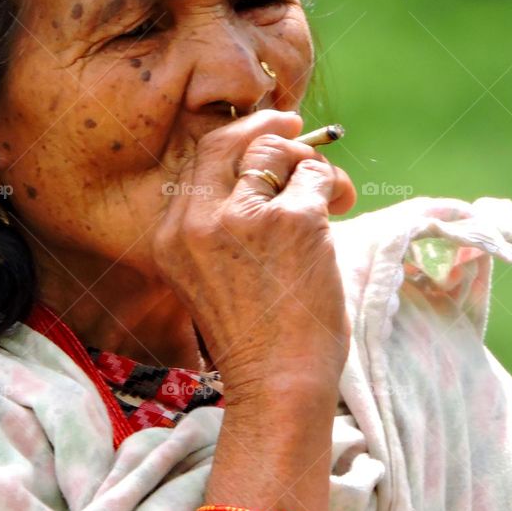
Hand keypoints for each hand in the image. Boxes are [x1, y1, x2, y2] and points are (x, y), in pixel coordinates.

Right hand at [151, 109, 356, 403]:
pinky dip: (332, 187)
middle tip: (297, 127)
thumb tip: (268, 165)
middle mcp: (198, 221)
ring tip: (329, 194)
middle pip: (228, 141)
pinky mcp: (292, 223)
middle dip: (267, 126)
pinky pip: (317, 177)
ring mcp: (244, 218)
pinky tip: (340, 207)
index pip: (199, 162)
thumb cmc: (254, 339)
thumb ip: (221, 225)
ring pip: (277, 152)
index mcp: (171, 236)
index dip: (236, 141)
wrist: (276, 384)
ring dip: (309, 165)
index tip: (265, 136)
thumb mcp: (210, 277)